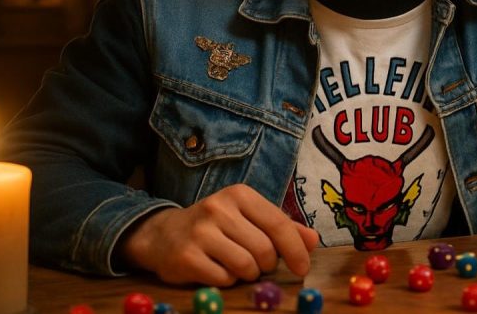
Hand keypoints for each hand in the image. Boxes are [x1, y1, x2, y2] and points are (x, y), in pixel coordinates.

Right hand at [118, 184, 319, 285]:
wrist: (162, 235)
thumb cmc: (215, 226)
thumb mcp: (248, 218)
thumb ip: (282, 228)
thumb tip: (313, 240)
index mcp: (240, 195)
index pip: (278, 224)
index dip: (295, 249)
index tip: (303, 268)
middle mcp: (219, 208)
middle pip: (264, 249)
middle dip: (267, 264)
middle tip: (258, 265)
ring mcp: (200, 232)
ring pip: (245, 266)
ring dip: (248, 274)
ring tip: (237, 266)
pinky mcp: (186, 256)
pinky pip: (223, 279)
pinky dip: (227, 281)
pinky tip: (218, 270)